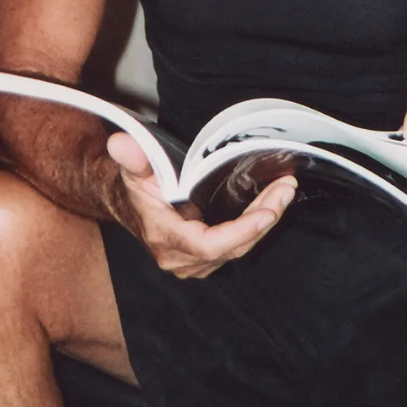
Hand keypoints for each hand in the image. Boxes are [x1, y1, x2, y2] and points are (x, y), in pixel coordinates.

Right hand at [106, 132, 296, 277]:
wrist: (126, 205)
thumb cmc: (134, 186)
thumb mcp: (134, 168)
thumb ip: (133, 157)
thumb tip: (121, 142)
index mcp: (165, 238)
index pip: (209, 244)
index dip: (241, 232)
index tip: (268, 212)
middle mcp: (181, 259)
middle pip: (233, 246)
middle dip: (264, 217)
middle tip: (286, 187)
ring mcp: (194, 264)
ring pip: (239, 248)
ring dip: (265, 220)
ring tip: (284, 190)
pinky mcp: (204, 260)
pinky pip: (236, 247)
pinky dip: (255, 226)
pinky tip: (270, 203)